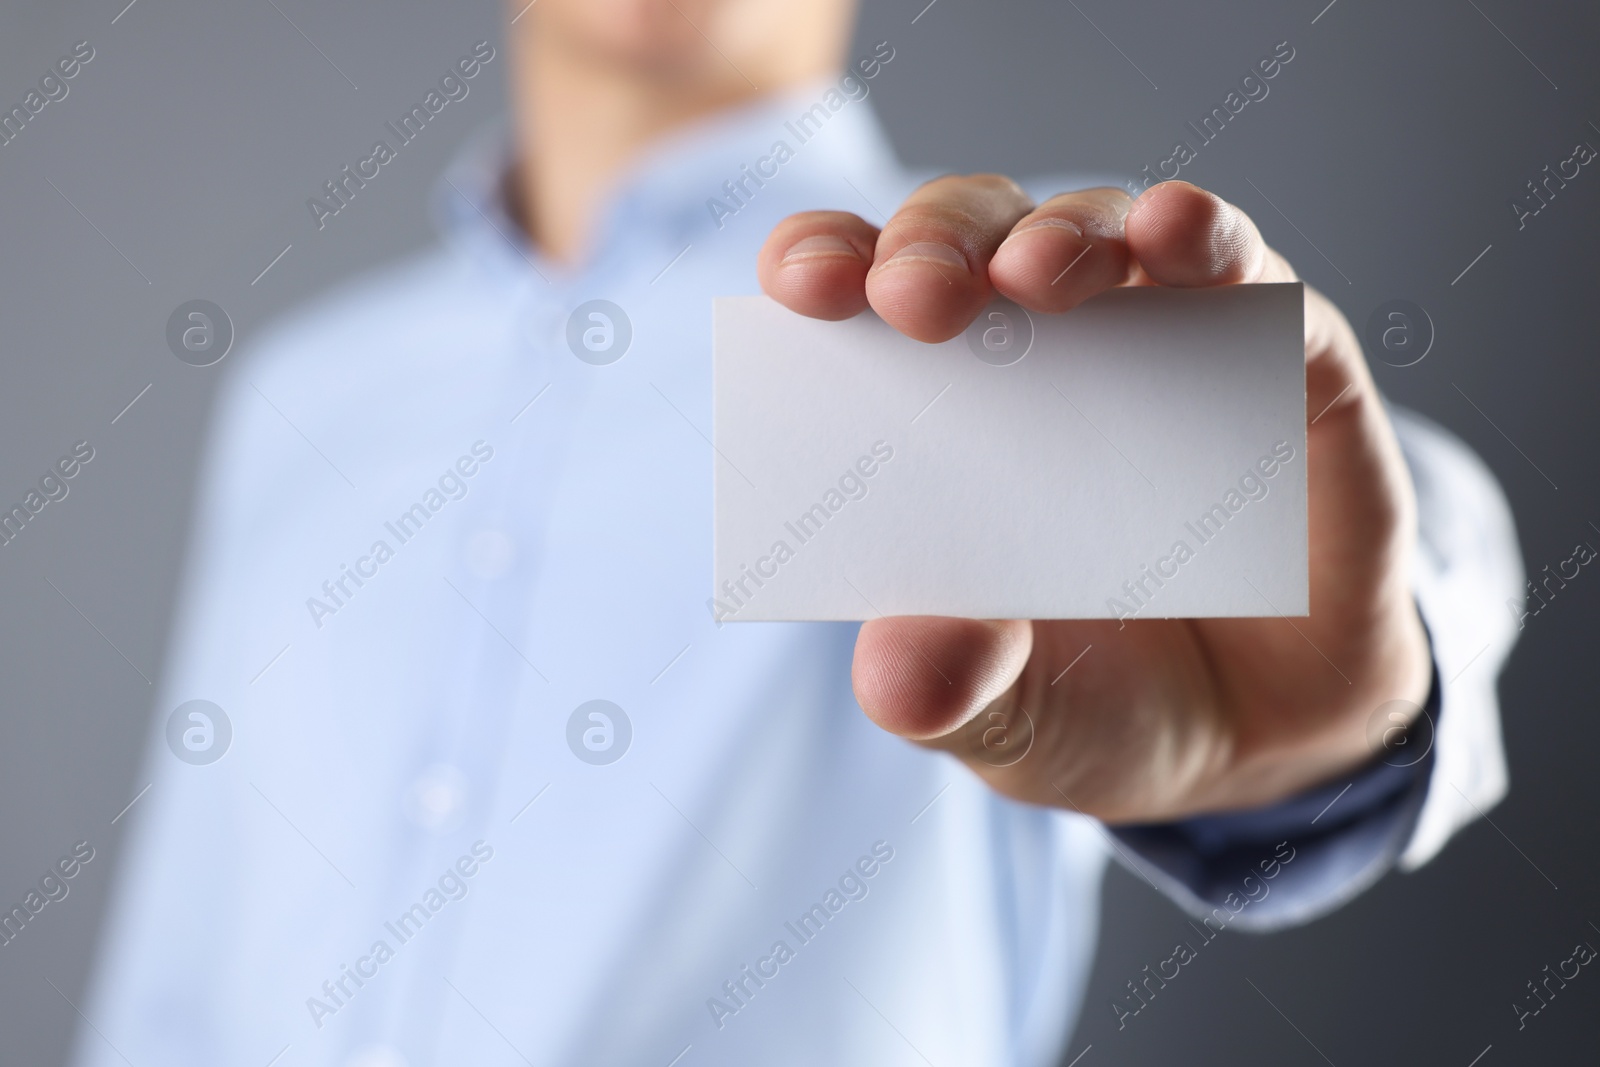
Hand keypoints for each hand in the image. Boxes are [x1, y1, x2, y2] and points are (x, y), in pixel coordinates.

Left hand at [757, 178, 1432, 822]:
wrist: (1264, 746)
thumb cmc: (1101, 702)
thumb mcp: (1010, 721)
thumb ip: (951, 690)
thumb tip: (899, 668)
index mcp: (933, 415)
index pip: (856, 299)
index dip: (823, 264)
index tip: (802, 287)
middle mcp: (1038, 349)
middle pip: (968, 239)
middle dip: (934, 247)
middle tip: (916, 298)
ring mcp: (1162, 337)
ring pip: (1099, 229)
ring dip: (1062, 233)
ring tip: (1035, 275)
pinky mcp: (1285, 357)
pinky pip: (1249, 274)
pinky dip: (1209, 239)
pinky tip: (1178, 231)